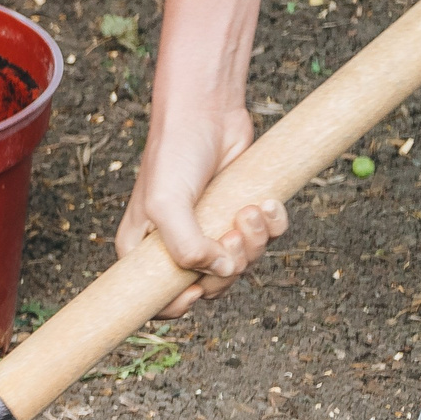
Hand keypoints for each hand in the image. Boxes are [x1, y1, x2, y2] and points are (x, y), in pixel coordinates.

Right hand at [116, 100, 288, 316]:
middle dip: (229, 266)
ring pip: (242, 264)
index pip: (158, 301)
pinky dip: (275, 225)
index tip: (196, 288)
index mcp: (145, 251)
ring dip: (254, 241)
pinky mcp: (243, 215)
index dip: (179, 305)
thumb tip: (220, 273)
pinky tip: (268, 202)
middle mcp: (179, 246)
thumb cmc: (173, 155)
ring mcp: (213, 232)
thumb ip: (186, 247)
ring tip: (248, 209)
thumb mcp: (166, 205)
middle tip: (231, 233)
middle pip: (210, 286)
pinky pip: (269, 239)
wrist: (207, 114)